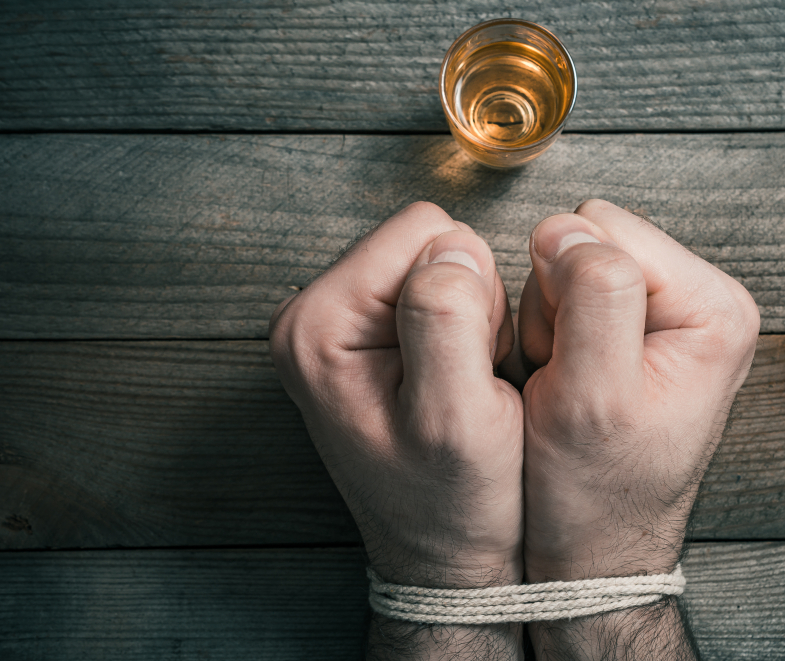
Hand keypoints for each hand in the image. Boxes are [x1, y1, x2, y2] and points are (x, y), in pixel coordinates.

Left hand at [269, 202, 523, 590]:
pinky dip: (460, 330)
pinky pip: (433, 292)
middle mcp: (311, 314)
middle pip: (427, 241)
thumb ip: (447, 319)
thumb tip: (452, 244)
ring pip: (436, 264)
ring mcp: (334, 324)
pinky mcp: (359, 335)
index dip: (473, 290)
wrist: (441, 555)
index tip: (470, 362)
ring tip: (459, 385)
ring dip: (468, 318)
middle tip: (465, 378)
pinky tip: (452, 381)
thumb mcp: (457, 418)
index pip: (425, 231)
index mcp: (319, 323)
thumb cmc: (451, 502)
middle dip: (469, 302)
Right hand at [517, 200, 758, 656]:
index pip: (605, 230)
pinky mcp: (633, 329)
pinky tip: (565, 383)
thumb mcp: (592, 397)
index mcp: (712, 307)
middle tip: (568, 375)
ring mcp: (666, 314)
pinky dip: (550, 338)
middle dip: (557, 307)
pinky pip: (563, 299)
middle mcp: (698, 301)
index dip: (563, 292)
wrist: (590, 544)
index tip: (572, 360)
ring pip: (568, 270)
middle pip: (589, 243)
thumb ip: (589, 298)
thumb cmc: (597, 492)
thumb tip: (566, 227)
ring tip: (568, 386)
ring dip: (550, 327)